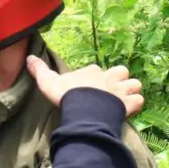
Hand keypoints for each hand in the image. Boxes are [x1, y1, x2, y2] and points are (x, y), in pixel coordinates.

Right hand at [28, 54, 143, 118]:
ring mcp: (120, 90)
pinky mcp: (128, 104)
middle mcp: (108, 77)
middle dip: (119, 80)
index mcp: (91, 71)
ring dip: (131, 91)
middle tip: (112, 91)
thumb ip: (40, 70)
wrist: (84, 108)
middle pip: (121, 72)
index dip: (96, 76)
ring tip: (124, 99)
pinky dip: (136, 105)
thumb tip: (29, 57)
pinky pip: (139, 101)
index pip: (97, 69)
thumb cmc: (66, 94)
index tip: (90, 85)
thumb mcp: (48, 81)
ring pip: (134, 85)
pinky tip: (129, 110)